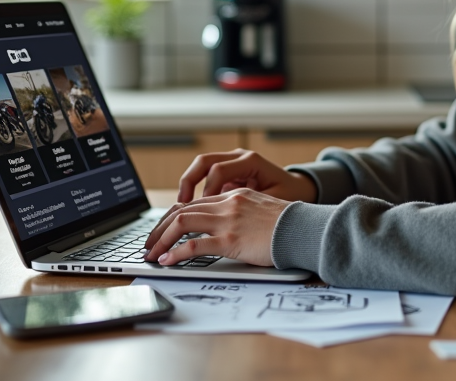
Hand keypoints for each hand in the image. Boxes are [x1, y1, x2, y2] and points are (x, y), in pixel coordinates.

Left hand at [142, 188, 290, 265]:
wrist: (306, 230)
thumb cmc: (290, 226)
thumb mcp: (262, 212)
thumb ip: (241, 215)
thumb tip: (226, 230)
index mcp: (235, 195)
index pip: (194, 202)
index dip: (172, 217)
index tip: (163, 231)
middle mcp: (228, 204)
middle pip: (181, 210)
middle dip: (159, 229)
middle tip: (149, 245)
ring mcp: (228, 220)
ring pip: (182, 223)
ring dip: (161, 240)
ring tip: (152, 254)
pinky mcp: (231, 240)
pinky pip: (195, 246)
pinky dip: (176, 253)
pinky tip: (168, 261)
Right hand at [174, 148, 317, 203]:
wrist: (299, 189)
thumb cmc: (290, 196)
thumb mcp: (274, 203)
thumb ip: (252, 209)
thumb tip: (231, 222)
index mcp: (251, 162)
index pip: (219, 170)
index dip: (207, 191)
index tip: (203, 211)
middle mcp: (239, 157)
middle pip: (203, 162)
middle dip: (188, 184)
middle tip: (180, 207)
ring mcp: (232, 161)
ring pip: (200, 166)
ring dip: (188, 186)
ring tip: (180, 208)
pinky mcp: (229, 171)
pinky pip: (205, 176)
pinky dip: (196, 189)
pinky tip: (191, 209)